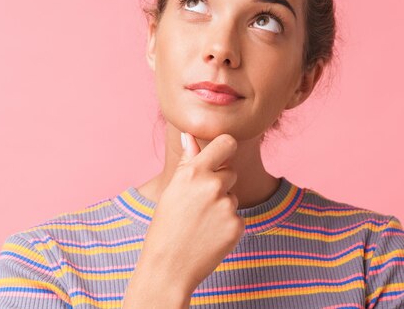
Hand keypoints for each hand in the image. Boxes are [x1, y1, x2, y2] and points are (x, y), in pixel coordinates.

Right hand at [126, 132, 244, 304]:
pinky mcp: (237, 225)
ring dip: (222, 205)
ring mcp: (227, 206)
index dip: (226, 147)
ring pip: (233, 196)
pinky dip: (227, 224)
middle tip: (198, 204)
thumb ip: (187, 161)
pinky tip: (209, 235)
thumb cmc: (166, 226)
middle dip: (219, 184)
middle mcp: (213, 185)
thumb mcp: (172, 190)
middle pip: (230, 172)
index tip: (222, 154)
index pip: (227, 142)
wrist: (167, 268)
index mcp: (194, 172)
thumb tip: (190, 135)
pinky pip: (238, 216)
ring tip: (200, 222)